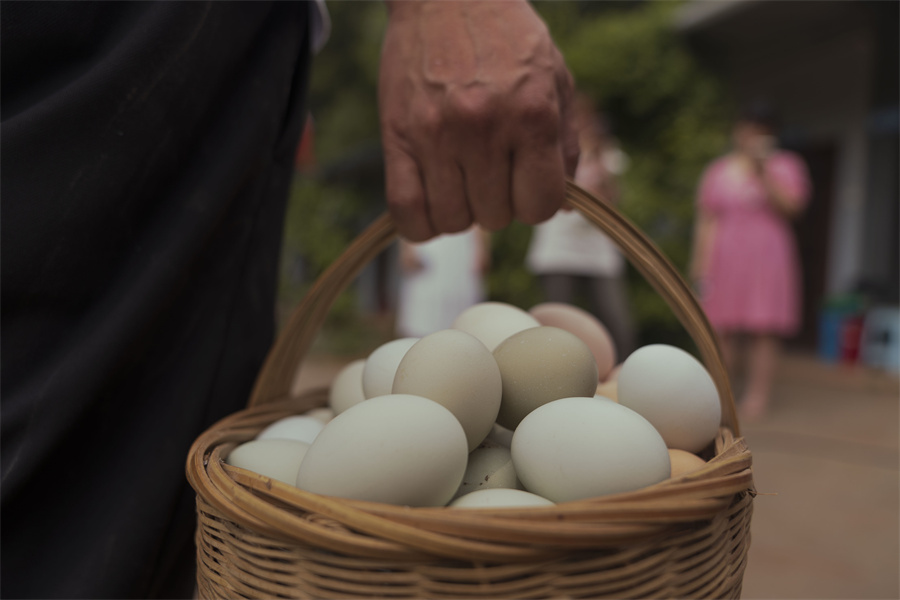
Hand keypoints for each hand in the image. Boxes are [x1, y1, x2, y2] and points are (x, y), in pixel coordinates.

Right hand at [379, 0, 578, 241]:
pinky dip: (420, 225)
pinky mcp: (397, 136)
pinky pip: (406, 209)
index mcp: (531, 115)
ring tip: (461, 179)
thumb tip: (562, 206)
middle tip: (490, 170)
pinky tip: (432, 204)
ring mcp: (436, 134)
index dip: (535, 203)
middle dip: (498, 202)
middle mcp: (484, 128)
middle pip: (495, 217)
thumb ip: (565, 144)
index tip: (525, 185)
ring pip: (452, 220)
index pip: (540, 207)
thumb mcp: (555, 79)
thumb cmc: (507, 37)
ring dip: (461, 211)